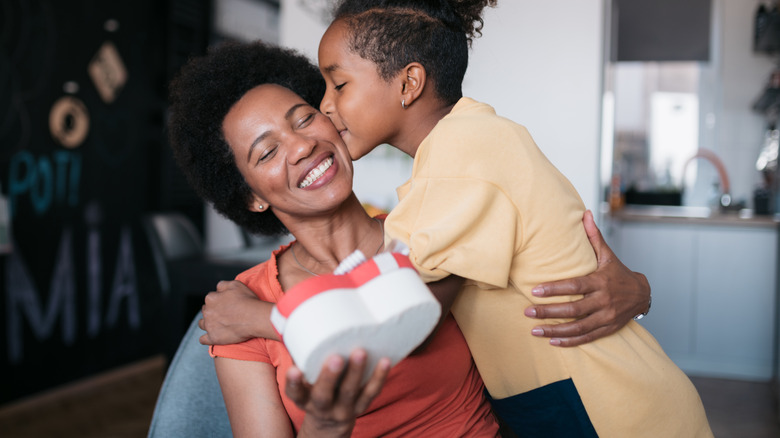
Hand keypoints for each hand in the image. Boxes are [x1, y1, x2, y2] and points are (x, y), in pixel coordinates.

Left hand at [199, 280, 270, 344]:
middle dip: (213, 311)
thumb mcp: (236, 285)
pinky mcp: (213, 338)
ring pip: (202, 324)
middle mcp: (207, 311)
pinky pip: (203, 340)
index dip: (219, 300)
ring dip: (207, 323)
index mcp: (211, 298)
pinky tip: (212, 336)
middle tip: (225, 313)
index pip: (210, 298)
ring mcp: (209, 325)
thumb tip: (217, 288)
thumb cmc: (247, 301)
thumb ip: (223, 285)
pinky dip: (206, 338)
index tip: (227, 304)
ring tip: (218, 324)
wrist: (254, 318)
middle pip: (206, 310)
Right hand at [287, 350, 390, 436]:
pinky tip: (384, 361)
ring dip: (356, 372)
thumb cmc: (316, 387)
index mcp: (304, 398)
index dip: (294, 382)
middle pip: (324, 395)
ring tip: (360, 353)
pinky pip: (371, 392)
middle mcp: (321, 406)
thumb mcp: (306, 378)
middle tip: (336, 358)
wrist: (330, 419)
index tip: (294, 370)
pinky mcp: (361, 406)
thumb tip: (302, 314)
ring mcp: (343, 408)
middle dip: (330, 377)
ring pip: (349, 393)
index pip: (295, 393)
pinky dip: (379, 377)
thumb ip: (306, 354)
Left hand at [524, 210, 650, 346]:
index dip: (554, 289)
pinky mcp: (607, 329)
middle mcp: (603, 301)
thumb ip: (593, 237)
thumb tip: (584, 213)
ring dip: (555, 330)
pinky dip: (569, 341)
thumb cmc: (619, 274)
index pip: (575, 286)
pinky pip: (586, 337)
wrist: (643, 295)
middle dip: (549, 311)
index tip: (535, 290)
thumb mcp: (607, 255)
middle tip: (527, 311)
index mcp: (601, 282)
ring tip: (534, 330)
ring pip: (578, 327)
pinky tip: (552, 341)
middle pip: (573, 309)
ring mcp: (606, 317)